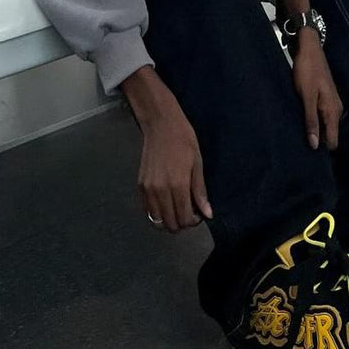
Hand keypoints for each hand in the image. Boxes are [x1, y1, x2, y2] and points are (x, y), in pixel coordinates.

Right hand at [122, 66, 212, 232]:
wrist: (161, 124)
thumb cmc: (184, 140)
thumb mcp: (197, 163)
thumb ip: (200, 191)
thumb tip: (208, 214)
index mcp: (178, 185)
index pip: (184, 218)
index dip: (194, 221)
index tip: (199, 214)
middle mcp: (160, 191)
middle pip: (170, 223)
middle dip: (182, 223)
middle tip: (189, 212)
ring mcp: (148, 189)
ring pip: (157, 220)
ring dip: (168, 220)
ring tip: (177, 209)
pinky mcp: (140, 185)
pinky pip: (148, 210)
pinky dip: (157, 213)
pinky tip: (166, 202)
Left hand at [291, 34, 342, 150]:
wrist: (309, 48)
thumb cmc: (307, 71)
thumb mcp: (306, 96)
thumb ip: (311, 120)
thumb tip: (314, 145)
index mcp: (333, 111)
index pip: (333, 141)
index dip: (322, 149)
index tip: (307, 155)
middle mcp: (336, 109)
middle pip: (329, 134)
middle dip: (318, 140)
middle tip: (299, 144)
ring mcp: (331, 103)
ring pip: (325, 125)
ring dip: (315, 129)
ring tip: (298, 133)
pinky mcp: (325, 97)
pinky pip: (322, 116)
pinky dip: (314, 120)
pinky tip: (302, 120)